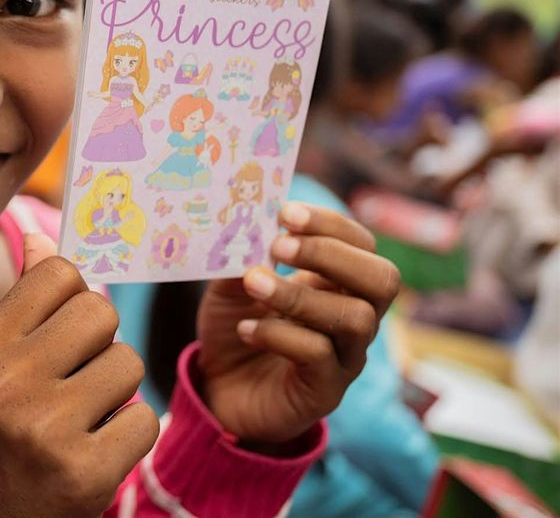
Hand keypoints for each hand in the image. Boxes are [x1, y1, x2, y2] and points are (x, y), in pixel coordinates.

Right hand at [0, 235, 158, 517]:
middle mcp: (8, 383)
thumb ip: (22, 304)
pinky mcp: (86, 472)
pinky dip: (128, 435)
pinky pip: (143, 417)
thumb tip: (41, 236)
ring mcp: (47, 429)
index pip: (58, 273)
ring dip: (117, 390)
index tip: (60, 331)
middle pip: (100, 312)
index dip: (73, 298)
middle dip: (101, 342)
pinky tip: (94, 452)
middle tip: (76, 380)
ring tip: (82, 419)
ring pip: (128, 363)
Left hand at [196, 202, 398, 444]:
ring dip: (300, 294)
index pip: (361, 245)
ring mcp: (345, 356)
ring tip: (254, 283)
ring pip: (355, 318)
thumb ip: (242, 257)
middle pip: (383, 279)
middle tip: (279, 246)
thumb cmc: (237, 328)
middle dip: (331, 254)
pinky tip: (246, 329)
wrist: (221, 391)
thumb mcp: (231, 287)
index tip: (286, 213)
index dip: (330, 225)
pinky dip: (279, 334)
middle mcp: (354, 317)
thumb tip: (245, 223)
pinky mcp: (325, 390)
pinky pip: (320, 355)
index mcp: (338, 283)